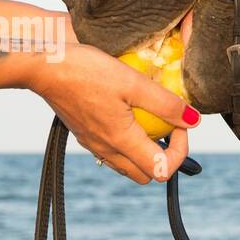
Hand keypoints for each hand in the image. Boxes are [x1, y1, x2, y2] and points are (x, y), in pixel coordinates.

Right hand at [23, 43, 199, 183]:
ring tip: (153, 119)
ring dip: (147, 150)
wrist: (45, 66)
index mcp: (120, 141)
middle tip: (171, 124)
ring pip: (128, 164)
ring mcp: (93, 144)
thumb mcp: (134, 83)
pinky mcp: (85, 134)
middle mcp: (105, 150)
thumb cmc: (89, 71)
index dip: (181, 151)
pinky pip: (113, 151)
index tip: (182, 124)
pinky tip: (131, 114)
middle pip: (145, 173)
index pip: (161, 170)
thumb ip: (166, 104)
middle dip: (166, 154)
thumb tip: (194, 120)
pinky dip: (130, 142)